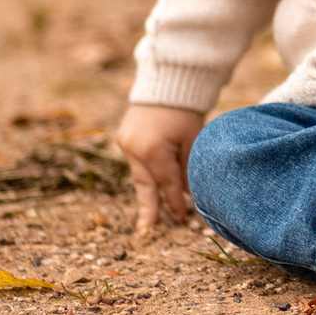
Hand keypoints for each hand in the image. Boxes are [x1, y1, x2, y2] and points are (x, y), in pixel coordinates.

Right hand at [117, 102, 203, 236]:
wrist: (166, 84)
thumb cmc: (185, 112)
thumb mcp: (192, 141)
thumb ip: (188, 169)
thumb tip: (189, 194)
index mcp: (152, 151)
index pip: (167, 183)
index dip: (175, 201)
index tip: (182, 217)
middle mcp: (133, 149)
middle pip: (144, 184)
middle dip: (148, 207)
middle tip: (146, 230)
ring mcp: (125, 143)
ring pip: (139, 174)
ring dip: (148, 189)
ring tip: (151, 211)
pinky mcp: (123, 138)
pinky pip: (136, 162)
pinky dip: (146, 172)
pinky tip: (152, 183)